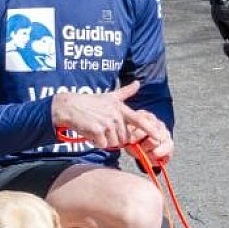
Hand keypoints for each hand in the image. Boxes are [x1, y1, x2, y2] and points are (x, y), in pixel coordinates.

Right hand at [51, 82, 173, 164]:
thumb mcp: (109, 96)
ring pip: (112, 143)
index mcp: (120, 109)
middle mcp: (116, 115)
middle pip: (123, 138)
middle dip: (114, 138)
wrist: (68, 107)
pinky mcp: (97, 130)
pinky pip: (102, 145)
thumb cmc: (89, 102)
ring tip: (95, 129)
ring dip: (104, 141)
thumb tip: (137, 83)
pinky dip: (95, 142)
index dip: (150, 129)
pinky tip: (89, 133)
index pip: (139, 119)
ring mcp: (107, 123)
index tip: (160, 136)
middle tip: (102, 129)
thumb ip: (125, 92)